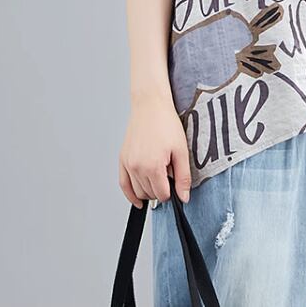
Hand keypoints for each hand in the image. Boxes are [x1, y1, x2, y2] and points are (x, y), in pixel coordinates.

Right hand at [118, 92, 191, 207]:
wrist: (150, 106)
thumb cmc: (166, 124)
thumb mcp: (181, 150)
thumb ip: (183, 177)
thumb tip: (184, 197)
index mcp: (152, 166)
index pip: (162, 195)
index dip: (172, 192)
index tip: (176, 183)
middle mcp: (136, 168)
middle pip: (149, 194)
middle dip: (161, 191)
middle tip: (169, 177)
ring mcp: (127, 164)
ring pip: (137, 192)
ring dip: (148, 192)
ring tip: (158, 179)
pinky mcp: (122, 160)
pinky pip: (123, 185)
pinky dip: (130, 195)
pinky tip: (138, 200)